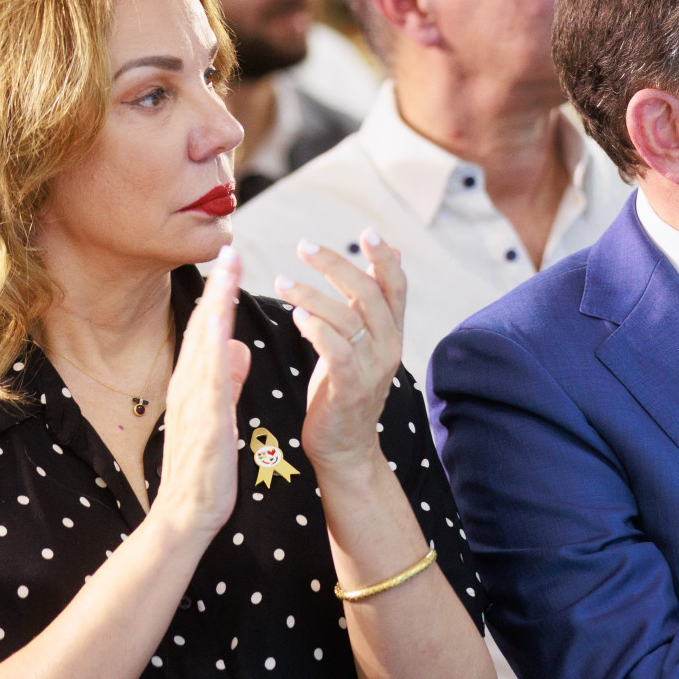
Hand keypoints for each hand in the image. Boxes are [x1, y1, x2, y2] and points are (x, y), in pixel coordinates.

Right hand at [153, 247, 251, 537]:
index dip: (221, 293)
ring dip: (215, 308)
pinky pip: (210, 383)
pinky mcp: (205, 423)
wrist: (188, 512)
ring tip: (228, 273)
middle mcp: (190, 385)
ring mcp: (194, 403)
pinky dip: (216, 355)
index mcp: (197, 382)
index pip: (209, 329)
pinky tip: (225, 333)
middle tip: (230, 247)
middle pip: (203, 327)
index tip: (233, 259)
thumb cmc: (206, 466)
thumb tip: (238, 346)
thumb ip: (229, 379)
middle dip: (217, 287)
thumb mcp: (222, 411)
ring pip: (203, 346)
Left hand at [271, 230, 408, 476]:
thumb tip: (390, 255)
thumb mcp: (364, 340)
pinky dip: (318, 330)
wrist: (344, 446)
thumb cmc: (344, 387)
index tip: (368, 232)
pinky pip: (338, 351)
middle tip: (304, 246)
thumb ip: (372, 302)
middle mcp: (389, 346)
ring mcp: (373, 368)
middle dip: (337, 265)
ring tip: (282, 279)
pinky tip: (297, 316)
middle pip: (370, 294)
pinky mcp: (351, 388)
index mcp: (391, 332)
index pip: (396, 286)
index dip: (385, 258)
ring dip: (313, 294)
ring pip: (349, 319)